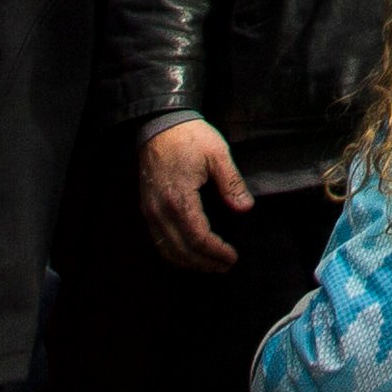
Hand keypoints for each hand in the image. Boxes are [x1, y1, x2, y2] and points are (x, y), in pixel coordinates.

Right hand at [137, 120, 251, 273]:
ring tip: (210, 265)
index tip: (232, 257)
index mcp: (180, 199)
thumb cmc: (190, 137)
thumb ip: (231, 183)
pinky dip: (174, 253)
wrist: (160, 124)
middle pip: (182, 250)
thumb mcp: (217, 154)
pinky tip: (188, 253)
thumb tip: (245, 208)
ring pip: (167, 250)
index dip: (216, 252)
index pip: (198, 238)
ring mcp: (150, 212)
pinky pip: (158, 240)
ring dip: (189, 262)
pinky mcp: (146, 209)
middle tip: (225, 266)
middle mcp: (160, 211)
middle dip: (204, 263)